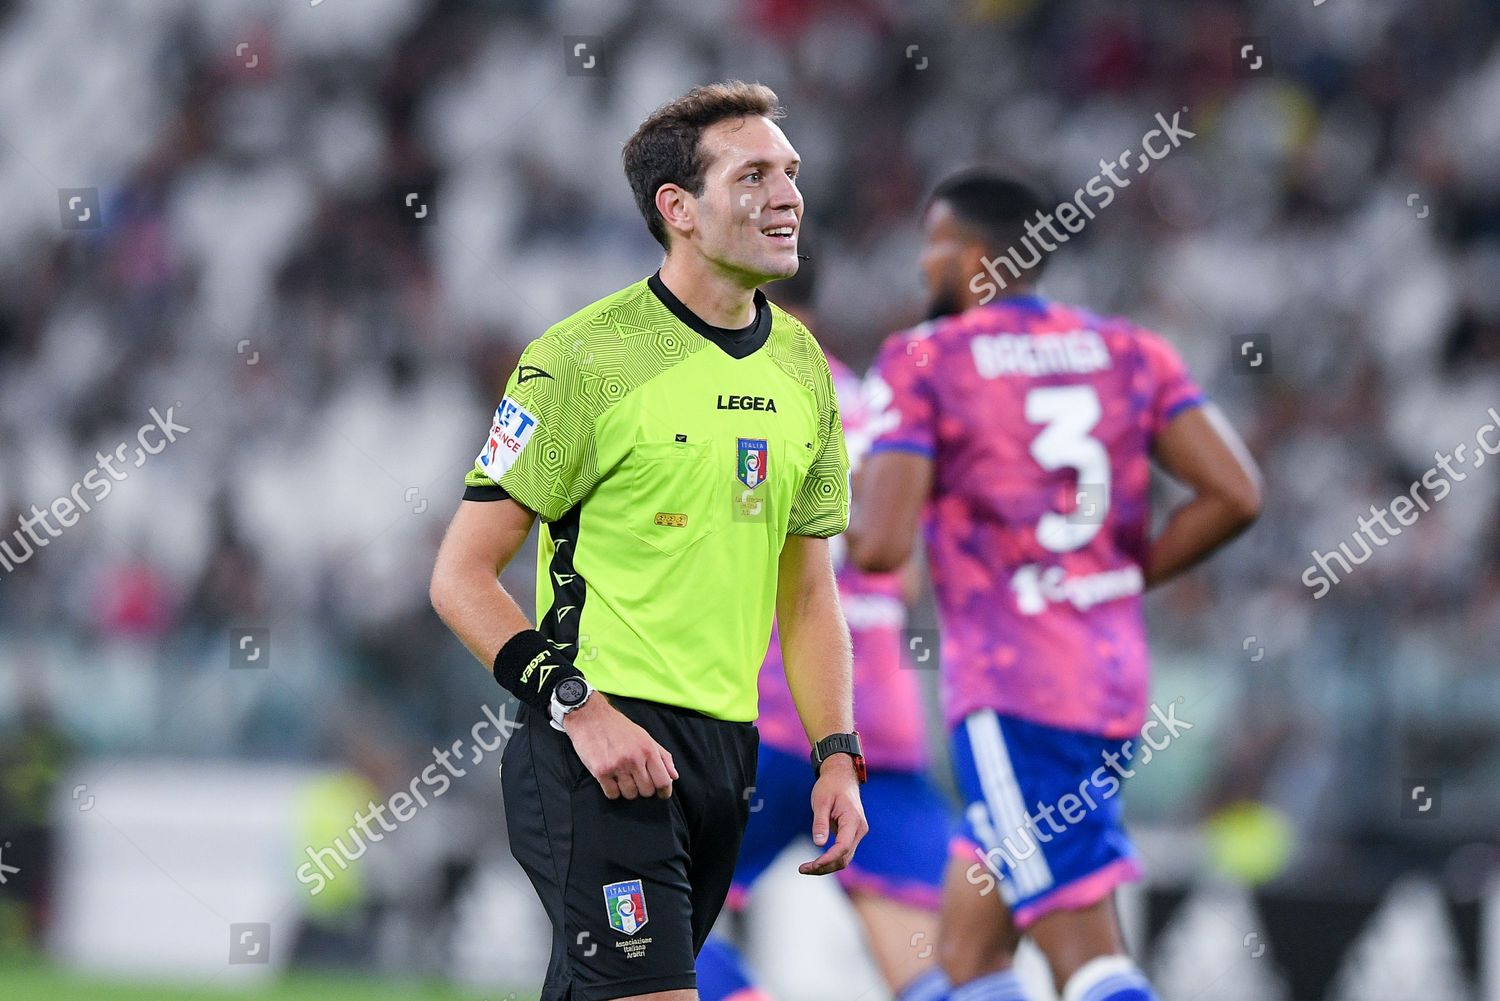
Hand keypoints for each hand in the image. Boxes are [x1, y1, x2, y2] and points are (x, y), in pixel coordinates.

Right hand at [563, 695, 677, 799]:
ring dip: (627, 790)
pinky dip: (613, 791)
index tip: (662, 794)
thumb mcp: (644, 736)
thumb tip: (674, 775)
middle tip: (637, 780)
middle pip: (647, 791)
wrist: (590, 717)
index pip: (663, 780)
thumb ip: (662, 756)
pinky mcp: (601, 771)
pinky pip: (612, 794)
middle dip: (643, 789)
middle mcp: (634, 758)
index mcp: (648, 749)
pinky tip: (611, 780)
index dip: (664, 791)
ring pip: (630, 794)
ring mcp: (617, 766)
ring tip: (622, 778)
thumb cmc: (618, 727)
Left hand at [799, 754, 866, 874]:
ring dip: (827, 866)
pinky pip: (843, 852)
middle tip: (803, 869)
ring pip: (845, 857)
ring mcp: (857, 833)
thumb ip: (820, 822)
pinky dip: (830, 859)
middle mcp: (859, 829)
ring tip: (806, 868)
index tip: (813, 865)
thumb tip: (818, 843)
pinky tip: (816, 862)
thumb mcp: (821, 801)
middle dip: (825, 867)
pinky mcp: (852, 834)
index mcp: (853, 820)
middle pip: (844, 857)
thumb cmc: (830, 786)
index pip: (842, 847)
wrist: (841, 777)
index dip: (828, 859)